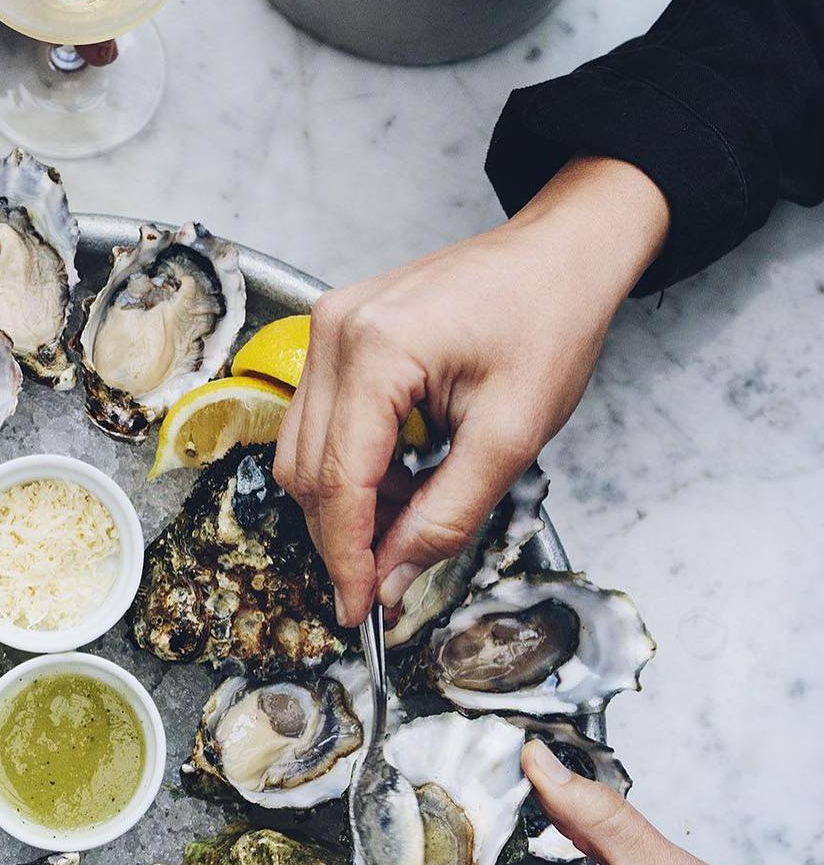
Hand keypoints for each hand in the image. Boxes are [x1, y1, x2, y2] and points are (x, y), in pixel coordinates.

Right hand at [273, 156, 670, 624]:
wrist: (561, 253)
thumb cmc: (549, 321)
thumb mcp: (511, 437)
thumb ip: (445, 517)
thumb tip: (393, 580)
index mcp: (376, 351)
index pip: (337, 481)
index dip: (345, 557)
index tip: (360, 611)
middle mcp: (334, 333)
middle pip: (306, 472)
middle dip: (343, 537)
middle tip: (385, 584)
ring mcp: (328, 327)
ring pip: (303, 451)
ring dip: (345, 504)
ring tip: (406, 521)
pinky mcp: (337, 332)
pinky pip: (319, 421)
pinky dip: (351, 467)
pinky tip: (400, 479)